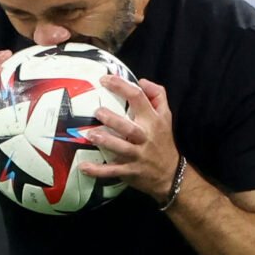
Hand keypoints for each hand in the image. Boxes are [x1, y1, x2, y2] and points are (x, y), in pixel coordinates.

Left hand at [79, 76, 180, 203]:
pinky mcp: (130, 171)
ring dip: (105, 141)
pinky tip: (83, 167)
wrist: (171, 174)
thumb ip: (157, 95)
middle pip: (129, 127)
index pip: (138, 98)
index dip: (121, 86)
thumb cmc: (163, 140)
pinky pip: (112, 171)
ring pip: (120, 148)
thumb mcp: (166, 115)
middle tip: (97, 111)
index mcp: (152, 120)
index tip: (105, 80)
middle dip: (112, 120)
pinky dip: (98, 170)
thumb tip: (141, 81)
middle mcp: (145, 137)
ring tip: (90, 135)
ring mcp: (137, 155)